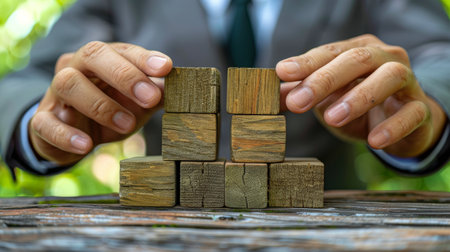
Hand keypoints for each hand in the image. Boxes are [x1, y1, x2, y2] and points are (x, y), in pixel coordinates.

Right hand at [29, 41, 172, 164]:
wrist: (76, 138)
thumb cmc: (111, 111)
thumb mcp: (136, 103)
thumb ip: (156, 94)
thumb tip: (180, 89)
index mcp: (102, 59)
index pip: (122, 50)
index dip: (144, 59)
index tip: (166, 68)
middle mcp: (77, 68)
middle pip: (93, 55)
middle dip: (125, 75)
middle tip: (151, 97)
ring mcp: (56, 93)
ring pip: (69, 84)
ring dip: (101, 105)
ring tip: (127, 124)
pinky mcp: (42, 121)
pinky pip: (46, 123)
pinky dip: (67, 135)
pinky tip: (86, 145)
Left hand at [276, 34, 445, 157]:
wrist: (401, 124)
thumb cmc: (357, 105)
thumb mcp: (326, 99)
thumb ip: (300, 94)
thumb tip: (263, 98)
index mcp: (358, 51)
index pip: (330, 52)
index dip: (306, 62)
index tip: (282, 72)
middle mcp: (385, 58)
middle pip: (357, 59)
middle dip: (324, 80)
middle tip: (297, 102)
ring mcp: (407, 82)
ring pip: (389, 78)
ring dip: (359, 97)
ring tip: (331, 119)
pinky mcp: (421, 109)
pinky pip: (412, 113)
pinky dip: (393, 126)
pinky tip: (374, 141)